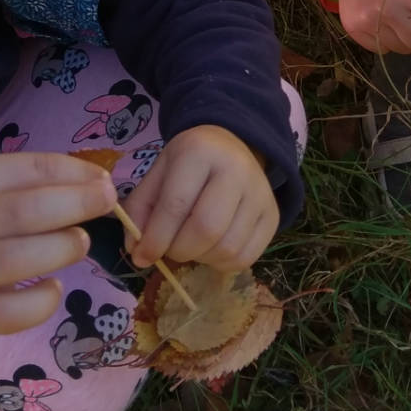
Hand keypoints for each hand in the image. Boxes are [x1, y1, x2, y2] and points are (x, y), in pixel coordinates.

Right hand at [0, 152, 116, 337]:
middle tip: (105, 202)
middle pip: (25, 212)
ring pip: (19, 259)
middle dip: (77, 204)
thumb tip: (91, 181)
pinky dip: (42, 301)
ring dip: (63, 248)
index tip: (103, 179)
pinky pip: (10, 314)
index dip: (74, 173)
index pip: (26, 170)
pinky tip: (53, 288)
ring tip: (78, 243)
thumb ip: (21, 180)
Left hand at [124, 124, 277, 272]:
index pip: (176, 205)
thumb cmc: (187, 164)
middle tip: (169, 250)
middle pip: (207, 229)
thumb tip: (138, 253)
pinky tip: (211, 248)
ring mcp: (261, 193)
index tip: (142, 257)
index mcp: (200, 151)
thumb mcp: (157, 175)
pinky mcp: (272, 216)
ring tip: (191, 244)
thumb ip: (140, 211)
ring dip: (200, 258)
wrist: (230, 147)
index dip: (155, 238)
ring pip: (227, 248)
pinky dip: (221, 263)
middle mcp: (236, 169)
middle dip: (180, 250)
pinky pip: (246, 258)